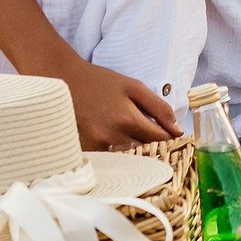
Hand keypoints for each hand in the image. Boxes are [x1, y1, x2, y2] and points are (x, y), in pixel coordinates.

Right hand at [64, 60, 180, 148]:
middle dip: (152, 144)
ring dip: (133, 148)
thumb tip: (178, 130)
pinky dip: (115, 151)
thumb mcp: (133, 87)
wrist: (62, 81)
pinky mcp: (84, 152)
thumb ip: (160, 108)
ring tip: (126, 131)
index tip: (172, 135)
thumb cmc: (99, 82)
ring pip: (127, 157)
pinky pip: (109, 158)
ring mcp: (95, 147)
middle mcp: (110, 137)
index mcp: (126, 119)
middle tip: (149, 133)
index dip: (169, 137)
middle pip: (144, 151)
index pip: (160, 139)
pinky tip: (111, 136)